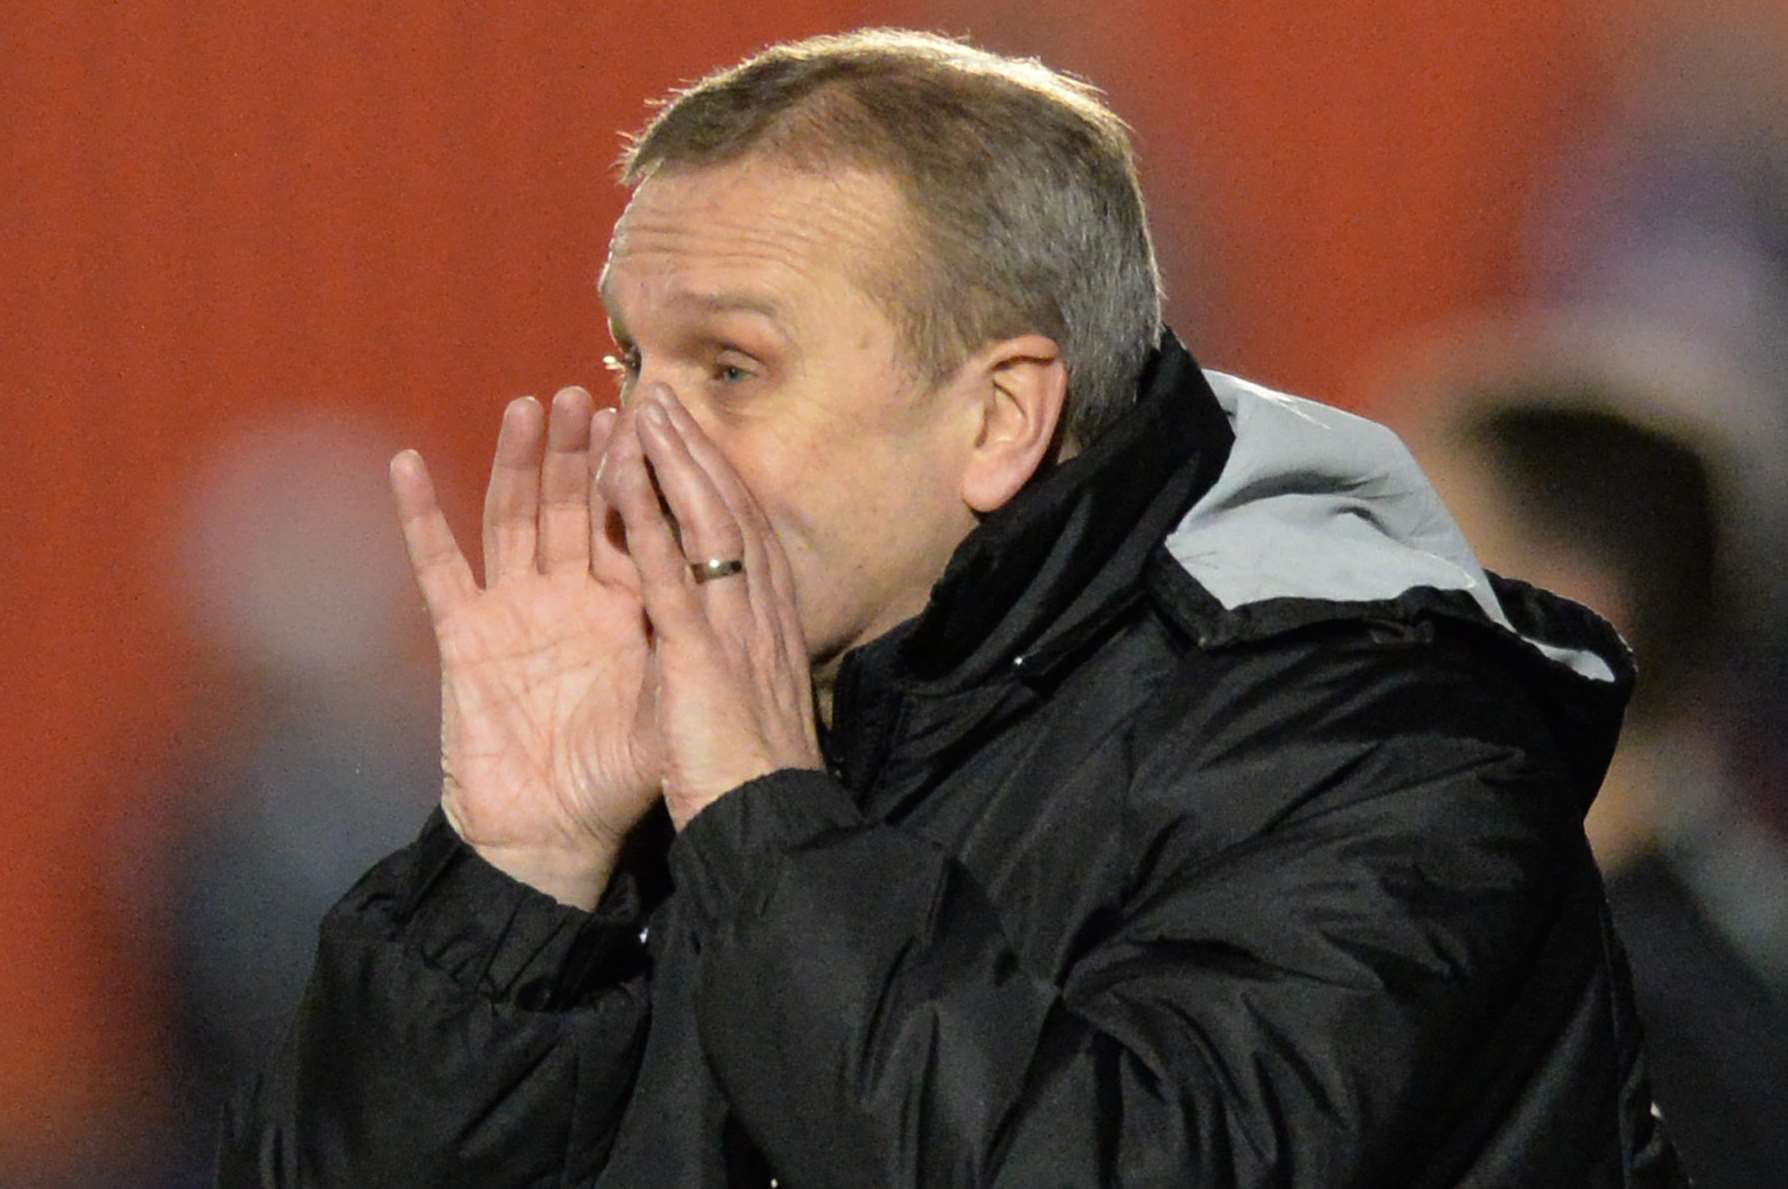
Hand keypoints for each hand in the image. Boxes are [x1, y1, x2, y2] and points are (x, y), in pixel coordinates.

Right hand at [390, 388, 661, 907]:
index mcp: (622, 607)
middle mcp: (567, 596)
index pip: (628, 523)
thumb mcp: (672, 705)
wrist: (555, 834)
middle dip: (577, 451)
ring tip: (527, 408)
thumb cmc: (620, 779)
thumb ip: (692, 645)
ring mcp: (513, 609)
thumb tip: (735, 588)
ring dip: (517, 464)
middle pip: (570, 506)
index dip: (634, 473)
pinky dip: (421, 517)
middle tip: (584, 393)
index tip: (647, 417)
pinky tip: (408, 467)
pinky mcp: (464, 635)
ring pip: (513, 518)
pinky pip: (439, 567)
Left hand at [599, 385, 822, 828]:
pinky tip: (619, 476)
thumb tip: (737, 634)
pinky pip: (665, 573)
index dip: (717, 479)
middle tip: (661, 398)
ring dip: (670, 462)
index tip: (691, 437)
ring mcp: (732, 629)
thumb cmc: (755, 778)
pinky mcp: (697, 655)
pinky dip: (644, 519)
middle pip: (728, 510)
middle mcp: (759, 614)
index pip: (745, 533)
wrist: (768, 830)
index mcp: (768, 627)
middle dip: (694, 451)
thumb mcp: (754, 701)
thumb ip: (744, 656)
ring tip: (639, 410)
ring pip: (704, 524)